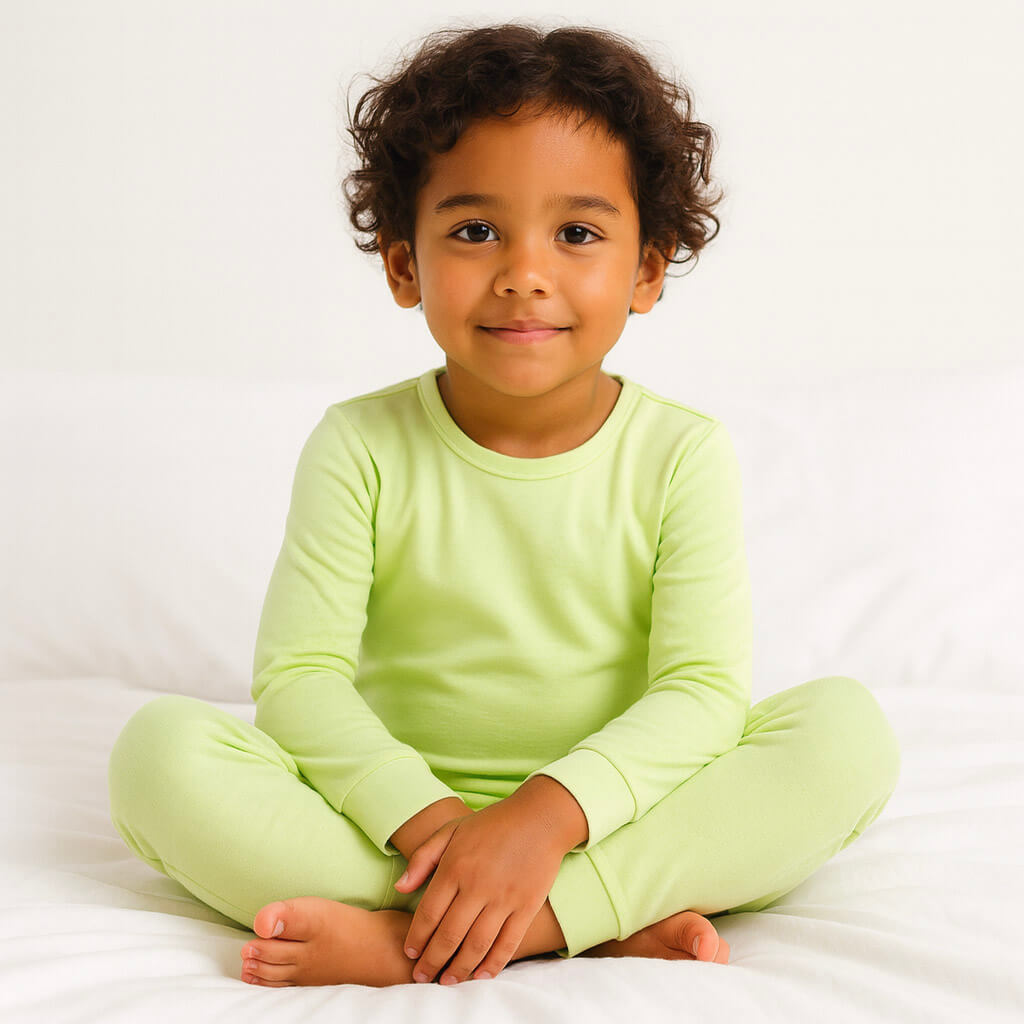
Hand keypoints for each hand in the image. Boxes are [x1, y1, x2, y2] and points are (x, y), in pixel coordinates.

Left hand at [393, 797, 567, 983]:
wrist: (540, 818)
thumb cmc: (492, 823)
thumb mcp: (452, 830)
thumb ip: (423, 858)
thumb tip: (400, 888)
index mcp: (455, 866)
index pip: (429, 913)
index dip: (417, 938)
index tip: (410, 954)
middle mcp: (477, 885)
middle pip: (449, 935)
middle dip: (432, 962)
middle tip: (422, 978)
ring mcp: (504, 898)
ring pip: (477, 945)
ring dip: (459, 969)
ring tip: (447, 982)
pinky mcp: (527, 906)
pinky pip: (508, 943)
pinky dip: (493, 964)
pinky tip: (481, 974)